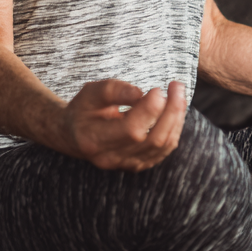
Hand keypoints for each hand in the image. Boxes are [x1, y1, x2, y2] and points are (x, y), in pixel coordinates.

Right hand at [60, 79, 186, 170]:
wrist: (73, 134)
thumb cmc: (84, 109)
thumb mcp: (91, 93)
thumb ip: (115, 90)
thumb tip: (140, 93)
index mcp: (95, 140)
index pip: (131, 129)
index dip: (149, 109)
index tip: (158, 88)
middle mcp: (111, 158)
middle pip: (152, 140)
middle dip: (171, 111)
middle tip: (176, 86)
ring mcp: (125, 164)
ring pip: (162, 146)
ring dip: (176, 118)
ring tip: (178, 94)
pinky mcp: (137, 164)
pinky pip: (163, 150)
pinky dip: (174, 129)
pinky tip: (175, 111)